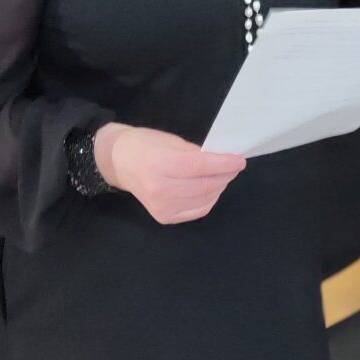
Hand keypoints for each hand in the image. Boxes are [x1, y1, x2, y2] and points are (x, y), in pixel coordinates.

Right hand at [94, 122, 246, 224]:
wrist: (119, 163)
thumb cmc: (146, 145)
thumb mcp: (171, 141)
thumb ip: (195, 153)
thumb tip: (221, 161)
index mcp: (160, 164)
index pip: (200, 167)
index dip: (224, 164)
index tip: (240, 160)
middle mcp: (160, 189)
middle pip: (204, 185)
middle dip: (225, 175)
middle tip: (234, 166)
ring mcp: (162, 207)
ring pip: (204, 199)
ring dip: (219, 187)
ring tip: (224, 175)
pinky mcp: (164, 217)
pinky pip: (197, 210)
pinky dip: (209, 199)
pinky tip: (212, 189)